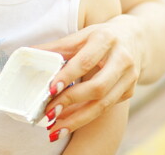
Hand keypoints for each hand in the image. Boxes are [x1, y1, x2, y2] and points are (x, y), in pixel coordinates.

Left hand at [37, 17, 140, 134]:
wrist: (136, 38)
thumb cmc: (101, 35)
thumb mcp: (82, 34)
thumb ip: (58, 46)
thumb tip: (29, 52)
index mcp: (105, 39)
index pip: (85, 61)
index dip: (67, 76)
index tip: (50, 89)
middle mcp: (121, 59)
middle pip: (97, 87)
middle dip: (71, 102)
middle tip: (49, 113)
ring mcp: (129, 78)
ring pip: (103, 104)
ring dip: (77, 119)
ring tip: (55, 128)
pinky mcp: (130, 91)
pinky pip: (106, 108)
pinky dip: (86, 117)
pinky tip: (69, 123)